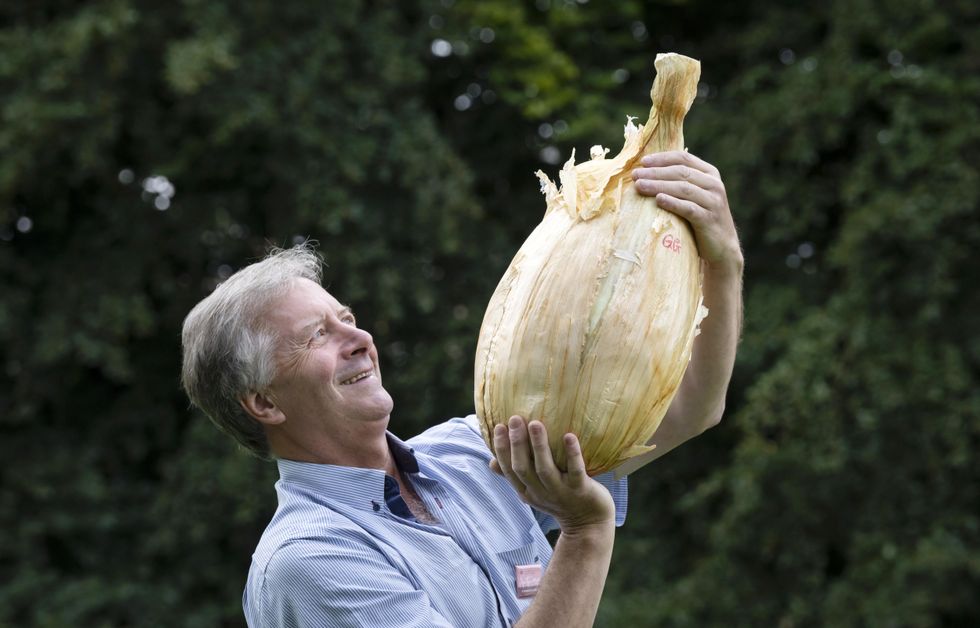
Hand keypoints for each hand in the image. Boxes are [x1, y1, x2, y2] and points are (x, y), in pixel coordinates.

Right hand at [490, 416, 614, 533]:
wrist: (589, 524)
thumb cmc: (560, 500)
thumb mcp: (533, 492)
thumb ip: (516, 476)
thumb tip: (491, 462)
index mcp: (526, 491)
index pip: (509, 469)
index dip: (502, 449)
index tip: (499, 426)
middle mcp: (540, 492)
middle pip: (522, 468)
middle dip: (517, 443)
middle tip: (515, 418)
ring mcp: (560, 492)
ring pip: (545, 469)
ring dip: (539, 446)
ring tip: (535, 423)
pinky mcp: (581, 490)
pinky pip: (575, 471)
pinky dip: (572, 454)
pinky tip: (569, 436)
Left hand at [632, 151, 742, 272]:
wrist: (721, 247)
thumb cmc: (700, 219)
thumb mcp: (693, 196)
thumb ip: (680, 182)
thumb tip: (647, 172)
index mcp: (710, 174)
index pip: (684, 158)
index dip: (662, 158)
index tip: (642, 162)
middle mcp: (714, 184)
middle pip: (681, 172)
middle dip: (656, 172)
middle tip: (635, 175)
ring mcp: (714, 202)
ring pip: (683, 188)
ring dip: (659, 185)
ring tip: (639, 186)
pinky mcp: (709, 219)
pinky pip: (688, 208)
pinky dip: (672, 202)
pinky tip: (658, 199)